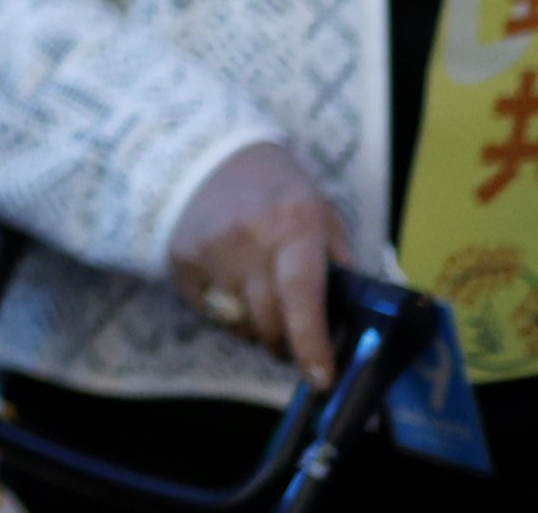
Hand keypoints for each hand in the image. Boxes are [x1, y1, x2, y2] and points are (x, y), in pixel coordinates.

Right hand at [167, 139, 347, 385]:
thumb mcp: (323, 215)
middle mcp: (249, 237)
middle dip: (287, 344)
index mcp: (294, 223)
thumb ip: (341, 265)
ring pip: (240, 324)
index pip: (301, 292)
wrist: (214, 158)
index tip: (321, 378)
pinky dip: (229, 316)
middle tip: (296, 343)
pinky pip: (211, 315)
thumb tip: (355, 325)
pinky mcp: (183, 261)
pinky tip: (235, 290)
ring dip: (258, 330)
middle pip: (270, 320)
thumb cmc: (282, 195)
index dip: (311, 342)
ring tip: (264, 305)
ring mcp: (210, 249)